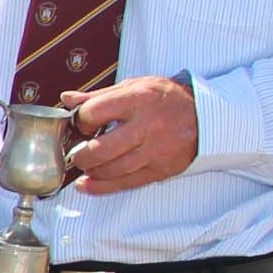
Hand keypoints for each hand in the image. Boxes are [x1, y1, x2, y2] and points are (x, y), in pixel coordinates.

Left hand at [59, 74, 197, 193]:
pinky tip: (88, 185)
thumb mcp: (134, 86)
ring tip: (85, 165)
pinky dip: (103, 187)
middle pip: (101, 149)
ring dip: (91, 171)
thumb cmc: (165, 99)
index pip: (95, 112)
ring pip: (112, 170)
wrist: (205, 116)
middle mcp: (147, 126)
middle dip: (80, 154)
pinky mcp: (161, 169)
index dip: (81, 120)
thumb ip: (99, 95)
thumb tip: (68, 99)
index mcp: (137, 100)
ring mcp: (155, 151)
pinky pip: (127, 183)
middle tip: (75, 152)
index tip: (81, 123)